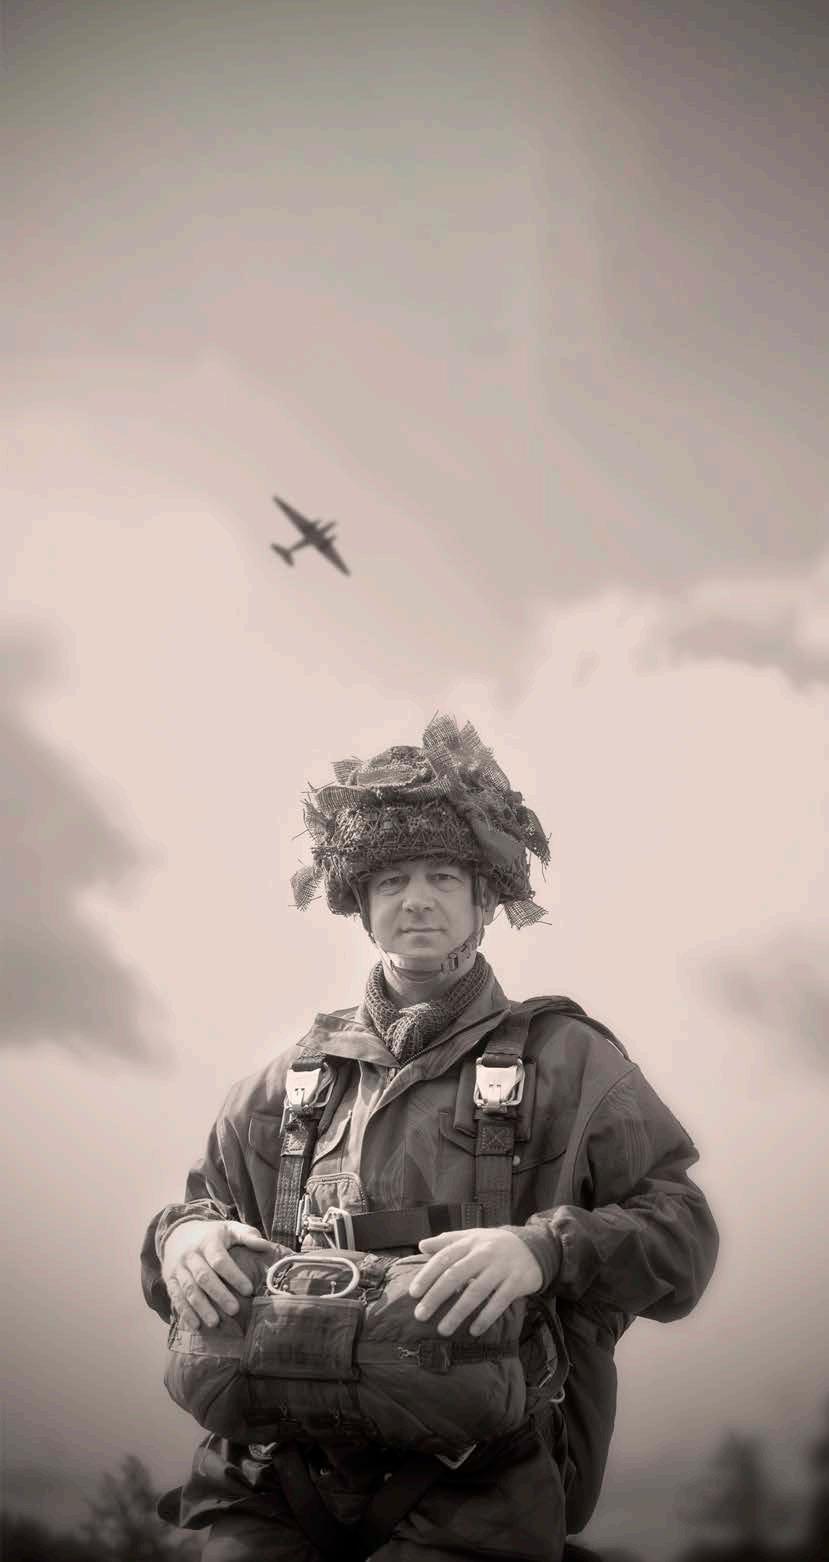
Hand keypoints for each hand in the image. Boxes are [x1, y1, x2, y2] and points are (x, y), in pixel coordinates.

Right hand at [162, 1219, 272, 1330]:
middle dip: (219, 1294)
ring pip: (188, 1289)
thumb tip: (266, 1246)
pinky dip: (185, 1313)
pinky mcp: (169, 1280)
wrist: (177, 1233)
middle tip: (234, 1310)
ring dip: (201, 1307)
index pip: (220, 1260)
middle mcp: (190, 1255)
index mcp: (208, 1241)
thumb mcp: (229, 1229)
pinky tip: (196, 1326)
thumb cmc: (212, 1235)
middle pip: (203, 1276)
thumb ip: (247, 1235)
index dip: (234, 1275)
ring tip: (215, 1323)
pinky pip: (176, 1297)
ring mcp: (178, 1268)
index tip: (248, 1290)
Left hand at [408, 1227, 543, 1337]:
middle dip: (436, 1297)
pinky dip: (485, 1318)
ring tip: (443, 1330)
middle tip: (421, 1316)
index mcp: (470, 1242)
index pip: (444, 1258)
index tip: (413, 1293)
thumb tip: (421, 1245)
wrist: (533, 1247)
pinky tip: (473, 1331)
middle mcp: (484, 1253)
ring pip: (476, 1292)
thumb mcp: (472, 1237)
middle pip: (455, 1276)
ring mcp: (501, 1268)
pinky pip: (499, 1303)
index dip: (427, 1275)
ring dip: (458, 1313)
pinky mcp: (516, 1283)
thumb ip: (447, 1241)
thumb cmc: (495, 1245)